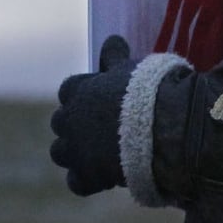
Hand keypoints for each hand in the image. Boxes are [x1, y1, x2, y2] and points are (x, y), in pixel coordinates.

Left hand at [49, 34, 135, 195]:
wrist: (162, 128)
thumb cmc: (146, 91)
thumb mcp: (129, 68)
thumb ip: (114, 57)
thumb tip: (111, 40)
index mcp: (76, 90)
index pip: (69, 91)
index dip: (83, 98)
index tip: (100, 102)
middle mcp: (68, 118)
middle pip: (60, 123)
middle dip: (75, 126)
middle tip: (101, 131)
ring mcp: (74, 148)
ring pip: (60, 152)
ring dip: (74, 154)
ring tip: (98, 156)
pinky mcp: (86, 174)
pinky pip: (76, 182)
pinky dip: (86, 180)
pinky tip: (103, 178)